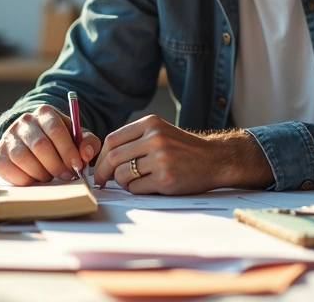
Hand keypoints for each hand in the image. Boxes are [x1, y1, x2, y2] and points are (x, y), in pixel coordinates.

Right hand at [0, 104, 101, 185]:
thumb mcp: (76, 137)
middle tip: (66, 176)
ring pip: (23, 157)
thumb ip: (87, 142)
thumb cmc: (58, 141)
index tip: (77, 166)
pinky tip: (34, 179)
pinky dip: (24, 179)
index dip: (68, 150)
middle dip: (56, 165)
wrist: (31, 141)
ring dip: (40, 173)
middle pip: (40, 145)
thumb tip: (86, 154)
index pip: (56, 130)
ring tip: (50, 176)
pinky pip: (8, 169)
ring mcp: (9, 137)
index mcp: (45, 113)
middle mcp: (25, 122)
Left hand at [93, 115, 272, 194]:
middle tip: (102, 182)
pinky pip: (136, 188)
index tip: (98, 168)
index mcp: (151, 123)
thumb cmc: (184, 149)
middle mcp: (155, 138)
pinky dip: (137, 190)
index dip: (100, 157)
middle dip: (104, 173)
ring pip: (122, 175)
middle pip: (113, 158)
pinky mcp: (165, 178)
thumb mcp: (160, 132)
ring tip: (135, 182)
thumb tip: (102, 160)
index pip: (112, 140)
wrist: (215, 159)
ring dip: (123, 183)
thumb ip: (135, 140)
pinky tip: (149, 186)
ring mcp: (161, 158)